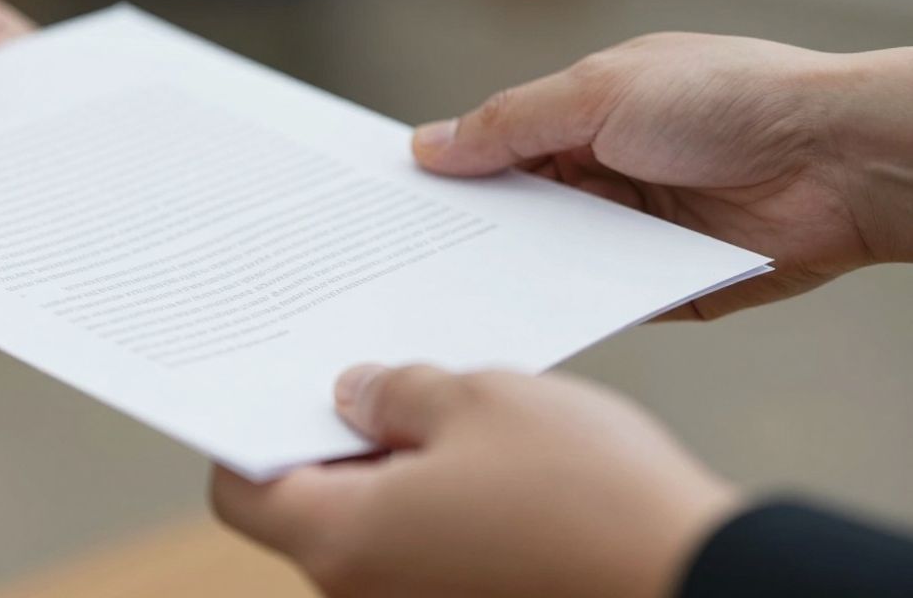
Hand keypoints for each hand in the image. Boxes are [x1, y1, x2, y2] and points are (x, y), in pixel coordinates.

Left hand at [212, 365, 739, 597]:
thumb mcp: (480, 400)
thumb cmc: (587, 493)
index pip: (245, 488)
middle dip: (336, 436)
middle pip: (310, 505)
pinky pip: (425, 548)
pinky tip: (485, 451)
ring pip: (375, 524)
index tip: (277, 380)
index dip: (251, 428)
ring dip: (394, 464)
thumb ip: (397, 392)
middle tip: (374, 371)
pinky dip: (435, 499)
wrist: (701, 581)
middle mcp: (368, 592)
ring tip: (445, 402)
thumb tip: (355, 394)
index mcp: (345, 541)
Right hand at [411, 33, 912, 317]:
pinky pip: (594, 295)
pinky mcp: (657, 281)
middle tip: (401, 251)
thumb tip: (428, 144)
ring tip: (443, 288)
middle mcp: (604, 169)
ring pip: (548, 254)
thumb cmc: (729, 100)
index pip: (498, 142)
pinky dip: (561, 301)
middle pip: (516, 204)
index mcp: (585, 112)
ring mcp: (631, 227)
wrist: (837, 162)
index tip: (391, 193)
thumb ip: (510, 124)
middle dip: (468, 224)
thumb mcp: (599, 93)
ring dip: (510, 266)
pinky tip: (515, 313)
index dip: (448, 165)